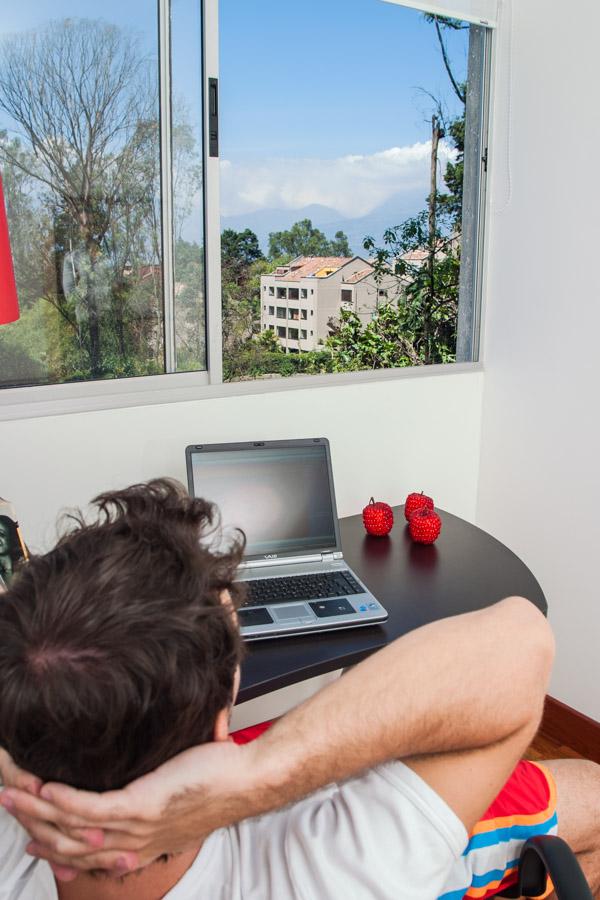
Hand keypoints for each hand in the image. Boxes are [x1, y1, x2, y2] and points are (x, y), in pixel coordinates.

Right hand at [0, 739, 259, 879]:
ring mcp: (137, 827)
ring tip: (14, 792)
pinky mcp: (141, 806)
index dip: (58, 852)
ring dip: (38, 809)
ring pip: (74, 826)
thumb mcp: (181, 802)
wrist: (246, 782)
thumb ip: (158, 799)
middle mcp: (135, 843)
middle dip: (35, 828)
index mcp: (143, 846)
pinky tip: (45, 788)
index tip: (34, 842)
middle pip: (72, 844)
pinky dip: (65, 799)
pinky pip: (93, 807)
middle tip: (9, 808)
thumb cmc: (219, 782)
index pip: (90, 856)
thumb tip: (147, 778)